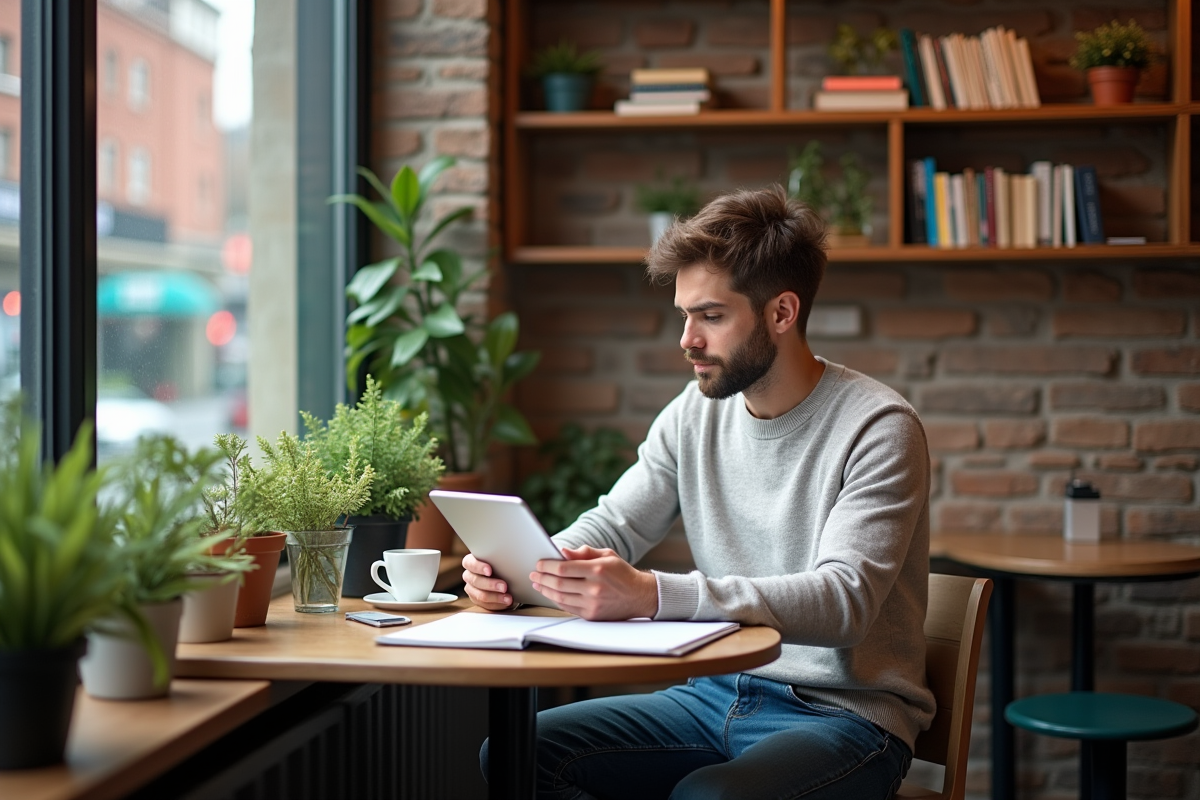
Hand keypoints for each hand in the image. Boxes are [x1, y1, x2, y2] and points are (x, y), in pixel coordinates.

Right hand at [462, 553, 513, 610]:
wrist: (505, 579)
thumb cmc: (502, 566)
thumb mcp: (501, 560)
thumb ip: (501, 558)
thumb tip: (513, 554)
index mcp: (471, 562)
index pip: (469, 563)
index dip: (478, 567)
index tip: (489, 570)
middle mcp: (469, 575)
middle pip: (475, 581)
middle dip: (490, 584)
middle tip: (504, 586)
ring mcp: (471, 589)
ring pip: (479, 595)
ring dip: (495, 597)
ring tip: (508, 598)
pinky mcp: (477, 600)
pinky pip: (485, 604)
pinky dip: (497, 604)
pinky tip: (506, 602)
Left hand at [531, 545, 657, 620]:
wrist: (640, 596)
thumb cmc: (622, 573)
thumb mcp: (607, 555)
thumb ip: (584, 553)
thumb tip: (562, 552)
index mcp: (597, 570)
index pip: (564, 568)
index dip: (547, 565)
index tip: (539, 564)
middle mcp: (594, 588)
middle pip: (559, 584)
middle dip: (542, 578)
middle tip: (533, 574)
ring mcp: (593, 604)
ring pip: (560, 598)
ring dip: (546, 590)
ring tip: (538, 584)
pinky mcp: (592, 615)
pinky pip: (568, 608)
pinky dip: (556, 601)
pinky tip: (551, 594)